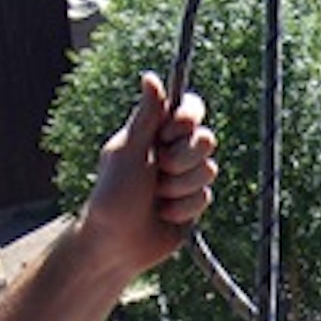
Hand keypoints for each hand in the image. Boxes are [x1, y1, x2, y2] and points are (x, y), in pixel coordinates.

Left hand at [78, 71, 218, 276]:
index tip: (169, 133)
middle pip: (207, 139)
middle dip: (182, 159)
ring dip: (179, 188)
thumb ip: (146, 116)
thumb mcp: (128, 151)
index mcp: (154, 132)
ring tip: (155, 198)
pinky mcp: (193, 204)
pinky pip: (205, 197)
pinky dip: (181, 208)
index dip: (188, 120)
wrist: (115, 245)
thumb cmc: (112, 195)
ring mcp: (185, 178)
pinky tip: (163, 215)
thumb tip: (150, 76)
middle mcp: (173, 151)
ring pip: (208, 171)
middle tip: (156, 171)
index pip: (191, 109)